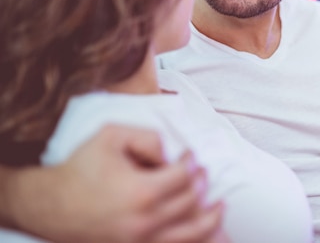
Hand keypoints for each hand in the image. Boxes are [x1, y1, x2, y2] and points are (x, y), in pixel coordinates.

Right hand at [7, 124, 226, 242]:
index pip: (185, 176)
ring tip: (221, 208)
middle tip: (203, 174)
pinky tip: (214, 238)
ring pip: (191, 235)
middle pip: (191, 203)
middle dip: (202, 185)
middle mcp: (144, 221)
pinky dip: (197, 242)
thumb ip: (148, 137)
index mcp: (141, 191)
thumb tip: (172, 154)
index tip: (190, 155)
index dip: (193, 162)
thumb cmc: (82, 166)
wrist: (48, 205)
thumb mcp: (112, 136)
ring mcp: (140, 242)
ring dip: (212, 221)